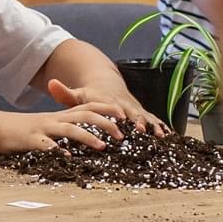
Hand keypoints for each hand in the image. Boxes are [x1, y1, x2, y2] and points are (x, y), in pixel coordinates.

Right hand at [0, 105, 122, 152]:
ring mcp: (43, 128)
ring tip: (102, 146)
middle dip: (106, 123)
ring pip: (69, 129)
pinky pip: (46, 145)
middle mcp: (55, 119)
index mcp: (61, 115)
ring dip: (88, 136)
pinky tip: (67, 157)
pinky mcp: (31, 140)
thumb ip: (67, 128)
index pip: (88, 106)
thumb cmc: (24, 130)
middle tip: (122, 135)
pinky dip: (57, 150)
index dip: (107, 109)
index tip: (125, 116)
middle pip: (85, 115)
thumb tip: (89, 136)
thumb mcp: (48, 125)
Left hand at [47, 78, 165, 134]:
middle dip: (139, 122)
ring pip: (148, 118)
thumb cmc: (89, 96)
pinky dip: (163, 128)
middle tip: (142, 131)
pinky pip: (156, 121)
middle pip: (134, 114)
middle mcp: (126, 106)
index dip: (119, 114)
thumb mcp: (76, 95)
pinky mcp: (144, 115)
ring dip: (155, 127)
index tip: (123, 120)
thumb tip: (50, 83)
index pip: (115, 108)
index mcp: (110, 102)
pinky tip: (172, 138)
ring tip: (162, 137)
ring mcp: (137, 110)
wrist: (107, 85)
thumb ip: (64, 93)